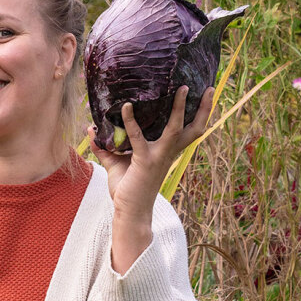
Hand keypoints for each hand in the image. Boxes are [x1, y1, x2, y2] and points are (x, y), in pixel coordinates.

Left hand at [89, 84, 213, 220]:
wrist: (129, 213)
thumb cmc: (127, 190)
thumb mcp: (116, 163)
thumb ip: (105, 146)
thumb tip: (92, 129)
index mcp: (167, 152)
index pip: (188, 131)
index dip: (198, 114)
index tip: (204, 95)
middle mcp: (168, 153)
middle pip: (194, 129)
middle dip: (204, 109)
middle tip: (209, 88)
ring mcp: (158, 156)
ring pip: (176, 128)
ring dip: (179, 108)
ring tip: (181, 88)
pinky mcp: (144, 161)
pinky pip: (138, 137)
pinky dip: (131, 121)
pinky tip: (126, 106)